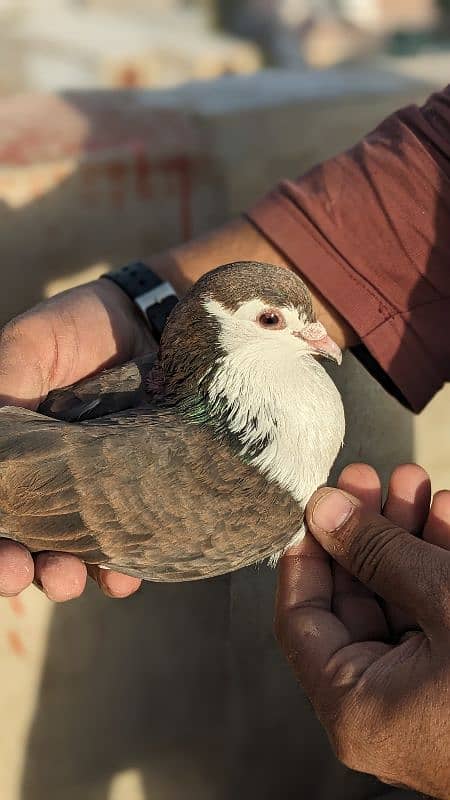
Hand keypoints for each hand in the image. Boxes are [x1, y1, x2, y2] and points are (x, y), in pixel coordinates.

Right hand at [0, 278, 152, 600]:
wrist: (148, 322)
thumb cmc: (76, 332)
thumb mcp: (26, 350)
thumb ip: (7, 387)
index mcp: (15, 456)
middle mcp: (50, 483)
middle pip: (28, 542)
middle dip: (22, 567)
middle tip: (22, 574)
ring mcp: (97, 492)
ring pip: (77, 551)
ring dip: (66, 575)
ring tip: (70, 580)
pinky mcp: (143, 493)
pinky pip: (134, 540)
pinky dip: (124, 566)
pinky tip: (121, 578)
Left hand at [276, 463, 449, 798]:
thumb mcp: (446, 599)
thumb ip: (378, 552)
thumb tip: (324, 510)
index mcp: (357, 707)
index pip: (299, 619)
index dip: (307, 552)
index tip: (320, 504)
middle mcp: (383, 710)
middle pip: (353, 603)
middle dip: (367, 531)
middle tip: (372, 478)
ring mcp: (424, 698)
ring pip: (397, 604)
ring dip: (406, 539)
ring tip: (416, 483)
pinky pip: (435, 619)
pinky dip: (437, 569)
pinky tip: (448, 518)